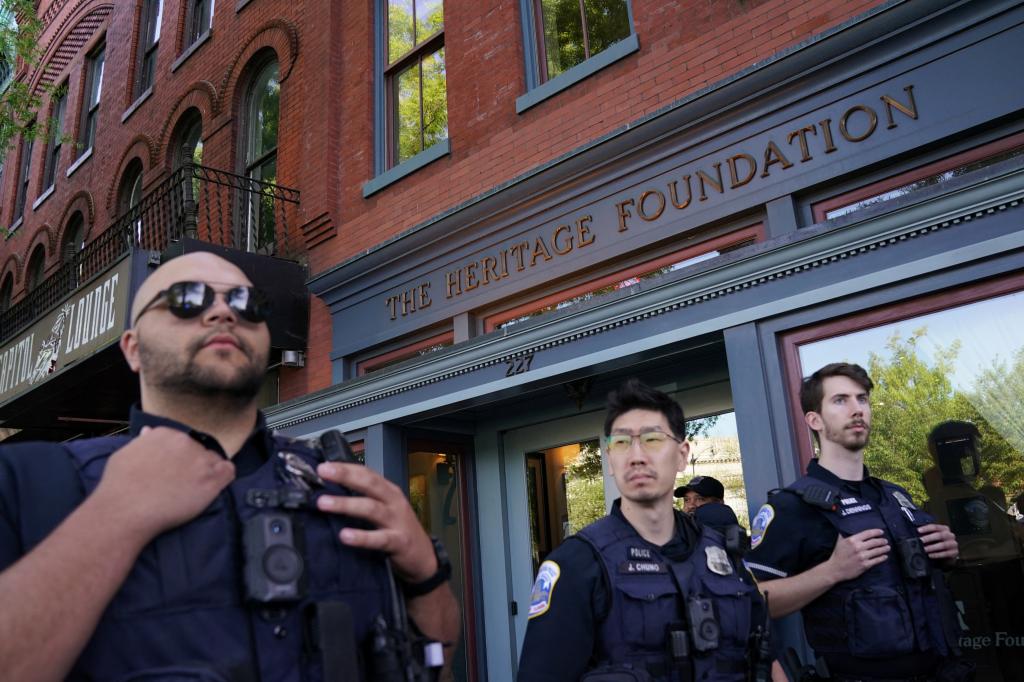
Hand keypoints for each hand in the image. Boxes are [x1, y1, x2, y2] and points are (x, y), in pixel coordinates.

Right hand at [94, 427, 234, 537]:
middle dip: (194, 464)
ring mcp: (200, 460)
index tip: (175, 470)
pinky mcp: (211, 480)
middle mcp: (186, 442)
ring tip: (195, 488)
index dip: (181, 456)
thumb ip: (142, 442)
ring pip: (215, 461)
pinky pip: (229, 472)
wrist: (125, 510)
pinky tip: (213, 487)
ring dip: (208, 472)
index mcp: (166, 434)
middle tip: (183, 482)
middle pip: (200, 450)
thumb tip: (148, 431)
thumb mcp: (125, 454)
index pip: (184, 441)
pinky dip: (223, 477)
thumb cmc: (119, 486)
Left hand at [316, 462, 437, 583]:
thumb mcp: (384, 510)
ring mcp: (397, 521)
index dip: (346, 468)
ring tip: (323, 503)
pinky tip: (344, 536)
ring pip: (371, 508)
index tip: (322, 466)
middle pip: (369, 484)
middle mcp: (393, 502)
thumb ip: (363, 500)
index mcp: (388, 491)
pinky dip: (362, 537)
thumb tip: (328, 493)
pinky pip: (379, 538)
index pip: (366, 473)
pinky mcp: (399, 542)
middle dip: (345, 476)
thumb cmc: (398, 530)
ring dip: (346, 504)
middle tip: (323, 472)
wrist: (423, 557)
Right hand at [826, 528, 889, 581]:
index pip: (867, 533)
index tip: (881, 532)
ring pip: (877, 551)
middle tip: (885, 541)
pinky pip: (876, 560)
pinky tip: (885, 556)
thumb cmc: (837, 555)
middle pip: (874, 542)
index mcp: (852, 540)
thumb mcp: (840, 541)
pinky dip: (882, 558)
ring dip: (884, 549)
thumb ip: (844, 534)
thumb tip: (848, 526)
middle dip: (882, 541)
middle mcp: (858, 547)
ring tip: (887, 547)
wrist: (835, 569)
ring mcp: (862, 557)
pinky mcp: (865, 565)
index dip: (876, 532)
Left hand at [918, 523, 958, 559]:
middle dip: (929, 538)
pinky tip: (930, 555)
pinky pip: (946, 553)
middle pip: (939, 535)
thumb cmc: (937, 543)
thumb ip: (926, 535)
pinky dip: (937, 555)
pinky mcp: (954, 552)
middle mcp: (950, 535)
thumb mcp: (932, 537)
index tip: (918, 530)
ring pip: (943, 545)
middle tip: (920, 541)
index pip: (935, 527)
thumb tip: (914, 535)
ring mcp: (953, 543)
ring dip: (932, 547)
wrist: (948, 553)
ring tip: (924, 549)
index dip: (926, 528)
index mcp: (944, 529)